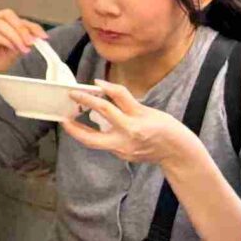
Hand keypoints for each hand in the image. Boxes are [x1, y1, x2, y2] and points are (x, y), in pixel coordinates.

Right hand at [0, 8, 49, 87]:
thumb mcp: (13, 50)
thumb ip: (23, 42)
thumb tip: (37, 38)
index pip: (18, 19)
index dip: (32, 26)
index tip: (44, 37)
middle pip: (8, 14)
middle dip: (23, 28)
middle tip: (32, 42)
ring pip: (1, 24)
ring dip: (16, 36)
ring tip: (24, 49)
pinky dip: (7, 41)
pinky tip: (13, 49)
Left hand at [61, 80, 205, 169]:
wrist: (177, 152)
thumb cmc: (165, 127)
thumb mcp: (146, 109)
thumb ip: (122, 98)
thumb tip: (101, 85)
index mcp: (133, 126)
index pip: (106, 108)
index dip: (92, 96)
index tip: (82, 88)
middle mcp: (125, 141)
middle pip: (91, 137)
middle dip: (73, 128)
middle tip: (63, 117)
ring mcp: (122, 151)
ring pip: (94, 143)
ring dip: (79, 132)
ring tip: (70, 120)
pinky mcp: (122, 156)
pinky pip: (104, 144)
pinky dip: (95, 135)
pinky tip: (89, 127)